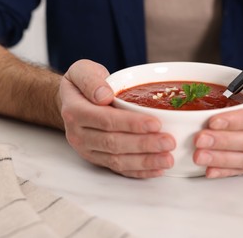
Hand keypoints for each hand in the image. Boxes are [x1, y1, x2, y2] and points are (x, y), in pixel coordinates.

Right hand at [59, 60, 174, 177]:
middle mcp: (79, 134)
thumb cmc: (84, 84)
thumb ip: (90, 80)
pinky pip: (118, 169)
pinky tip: (157, 170)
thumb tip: (103, 96)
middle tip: (169, 142)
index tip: (155, 123)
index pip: (106, 120)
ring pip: (117, 160)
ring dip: (145, 161)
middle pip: (114, 143)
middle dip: (144, 145)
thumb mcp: (82, 70)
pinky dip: (139, 171)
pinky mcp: (98, 159)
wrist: (73, 100)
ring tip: (168, 159)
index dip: (132, 124)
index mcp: (75, 111)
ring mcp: (88, 149)